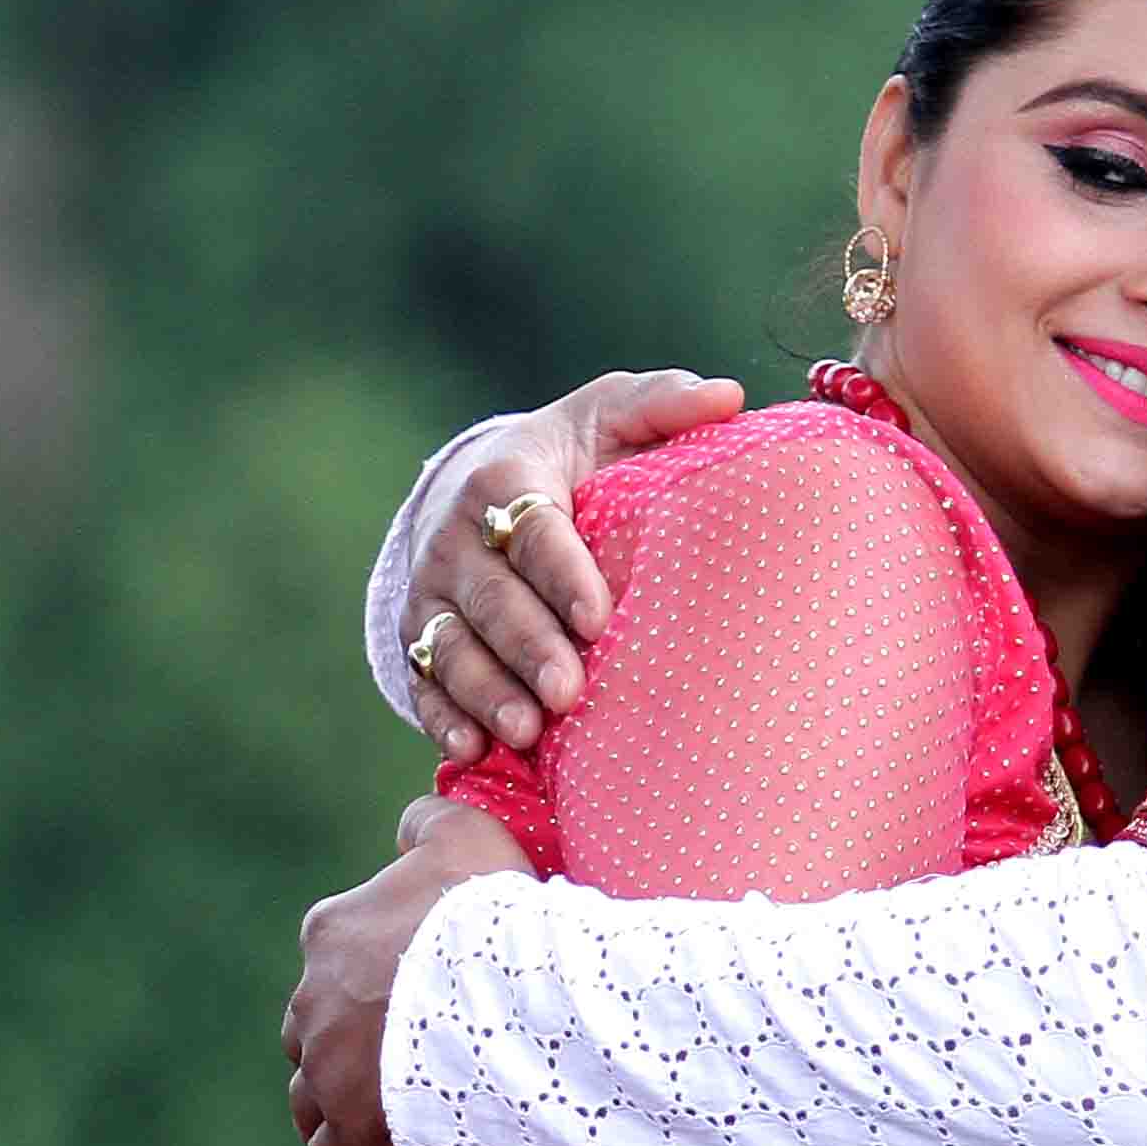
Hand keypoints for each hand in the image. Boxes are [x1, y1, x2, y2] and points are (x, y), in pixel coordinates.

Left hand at [286, 797, 534, 1145]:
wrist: (510, 999)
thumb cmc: (493, 915)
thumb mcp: (467, 836)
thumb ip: (430, 821)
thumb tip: (411, 822)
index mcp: (331, 932)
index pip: (330, 956)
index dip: (368, 977)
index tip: (409, 997)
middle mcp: (313, 1002)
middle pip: (312, 1028)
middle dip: (344, 1043)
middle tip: (399, 1058)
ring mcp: (327, 1072)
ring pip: (309, 1097)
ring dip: (336, 1105)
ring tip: (380, 1118)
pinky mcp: (349, 1133)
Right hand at [406, 369, 745, 760]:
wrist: (483, 488)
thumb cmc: (570, 456)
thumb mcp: (610, 417)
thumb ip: (663, 404)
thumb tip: (729, 397)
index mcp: (503, 478)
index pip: (532, 529)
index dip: (561, 574)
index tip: (600, 618)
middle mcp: (454, 538)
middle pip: (489, 600)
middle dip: (527, 648)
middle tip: (568, 691)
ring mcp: (430, 594)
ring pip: (449, 647)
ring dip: (485, 692)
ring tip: (526, 730)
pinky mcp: (416, 637)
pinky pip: (421, 682)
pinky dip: (441, 717)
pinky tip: (470, 748)